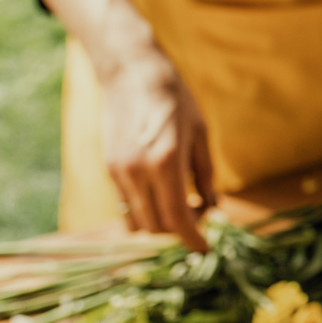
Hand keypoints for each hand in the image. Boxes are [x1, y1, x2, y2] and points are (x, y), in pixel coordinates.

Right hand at [103, 49, 214, 251]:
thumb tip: (212, 209)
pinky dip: (144, 209)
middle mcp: (138, 173)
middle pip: (156, 226)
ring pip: (136, 221)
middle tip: (199, 217)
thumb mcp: (201, 134)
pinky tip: (161, 192)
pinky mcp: (109, 168)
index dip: (193, 240)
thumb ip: (205, 176)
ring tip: (181, 205)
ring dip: (159, 223)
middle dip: (179, 231)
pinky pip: (125, 204)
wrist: (131, 74)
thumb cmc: (175, 100)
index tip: (206, 249)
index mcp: (166, 163)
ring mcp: (119, 172)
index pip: (177, 220)